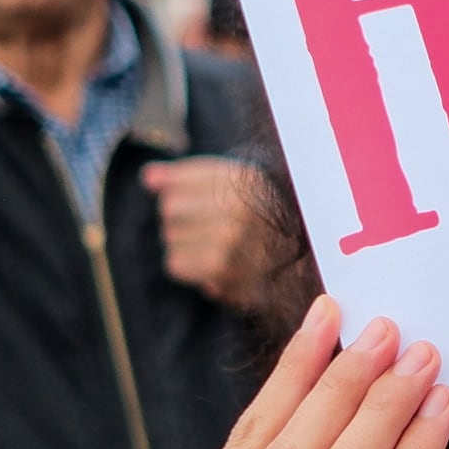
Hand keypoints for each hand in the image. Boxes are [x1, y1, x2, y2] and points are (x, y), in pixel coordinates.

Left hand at [144, 160, 280, 313]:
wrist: (301, 257)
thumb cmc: (260, 214)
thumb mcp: (231, 182)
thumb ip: (184, 176)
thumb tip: (147, 178)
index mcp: (241, 180)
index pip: (174, 186)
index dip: (180, 193)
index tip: (200, 202)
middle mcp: (236, 208)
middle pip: (169, 210)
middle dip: (182, 217)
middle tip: (211, 225)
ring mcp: (229, 241)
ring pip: (170, 238)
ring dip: (184, 243)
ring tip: (214, 244)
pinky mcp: (222, 272)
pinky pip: (175, 263)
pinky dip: (187, 266)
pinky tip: (211, 263)